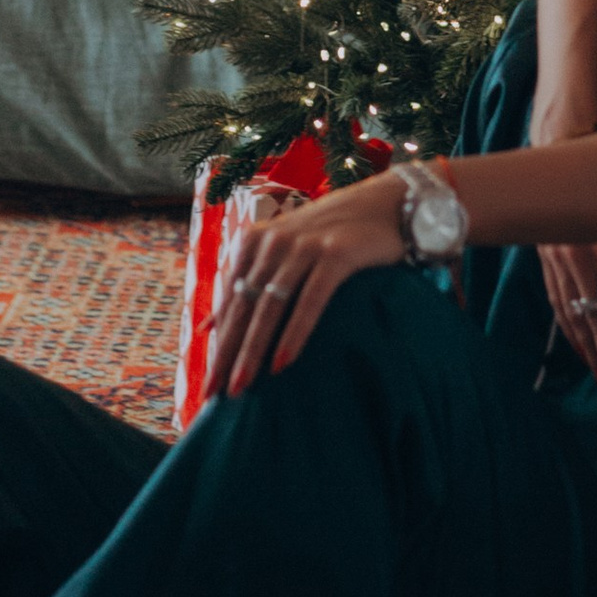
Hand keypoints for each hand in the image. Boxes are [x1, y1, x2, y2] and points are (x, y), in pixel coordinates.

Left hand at [208, 169, 409, 395]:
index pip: (230, 300)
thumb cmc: (333, 234)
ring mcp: (304, 246)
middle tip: (216, 393)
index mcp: (254, 241)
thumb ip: (246, 283)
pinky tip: (283, 362)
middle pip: (244, 306)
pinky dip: (294, 333)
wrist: (389, 203)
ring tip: (243, 385)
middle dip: (227, 352)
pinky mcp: (335, 254)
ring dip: (253, 349)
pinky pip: (309, 301)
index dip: (218, 342)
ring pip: (270, 306)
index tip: (208, 382)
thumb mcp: (282, 252)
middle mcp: (274, 241)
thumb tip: (207, 326)